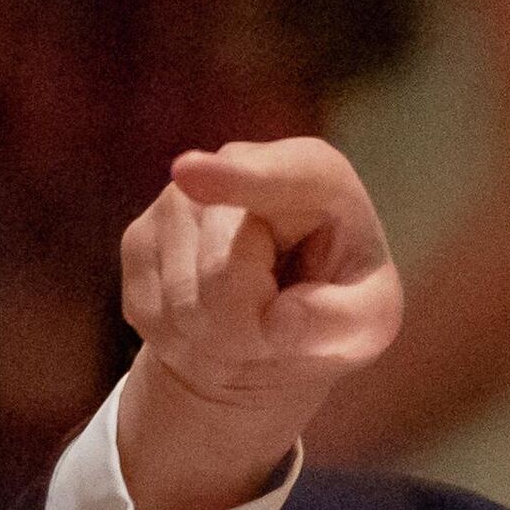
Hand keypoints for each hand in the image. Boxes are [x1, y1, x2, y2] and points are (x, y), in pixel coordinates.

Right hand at [116, 139, 403, 509]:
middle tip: (279, 328)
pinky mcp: (139, 238)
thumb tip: (281, 320)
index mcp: (317, 177)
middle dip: (251, 326)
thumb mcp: (370, 321)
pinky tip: (213, 326)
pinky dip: (187, 343)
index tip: (191, 176)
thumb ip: (347, 319)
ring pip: (185, 302)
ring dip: (221, 339)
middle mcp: (240, 167)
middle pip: (224, 271)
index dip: (237, 179)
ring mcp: (180, 200)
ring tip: (249, 325)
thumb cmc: (336, 312)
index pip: (283, 176)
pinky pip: (153, 315)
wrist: (273, 332)